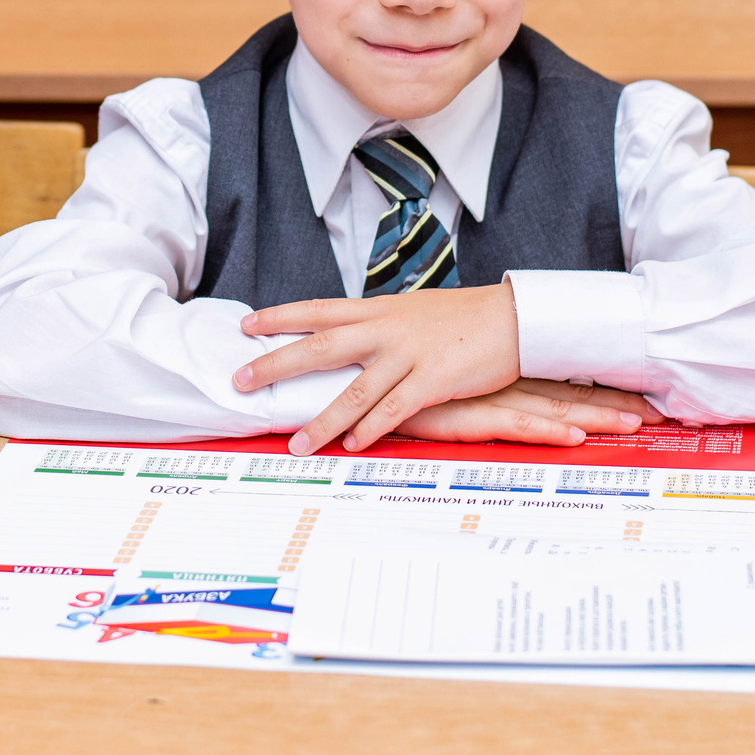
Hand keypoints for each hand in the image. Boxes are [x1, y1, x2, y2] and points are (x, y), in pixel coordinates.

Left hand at [233, 284, 523, 455]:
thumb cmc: (464, 318)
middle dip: (276, 363)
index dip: (280, 316)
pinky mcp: (433, 379)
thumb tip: (352, 336)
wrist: (514, 317)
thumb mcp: (414, 311)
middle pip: (321, 345)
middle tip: (240, 379)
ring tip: (296, 445)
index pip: (319, 309)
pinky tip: (352, 445)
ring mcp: (408, 354)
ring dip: (322, 421)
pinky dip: (370, 429)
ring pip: (354, 391)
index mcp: (379, 309)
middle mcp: (386, 328)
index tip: (246, 323)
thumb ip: (381, 325)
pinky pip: (394, 409)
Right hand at [393, 378, 660, 446]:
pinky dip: (548, 431)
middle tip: (663, 412)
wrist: (357, 373)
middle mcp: (502, 380)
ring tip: (636, 424)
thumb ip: (476, 386)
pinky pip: (515, 425)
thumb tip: (503, 390)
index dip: (605, 385)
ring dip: (597, 416)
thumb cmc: (402, 378)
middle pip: (570, 392)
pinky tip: (577, 437)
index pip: (563, 379)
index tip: (644, 393)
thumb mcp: (448, 381)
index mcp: (502, 370)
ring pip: (553, 408)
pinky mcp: (465, 415)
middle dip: (618, 402)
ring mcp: (486, 397)